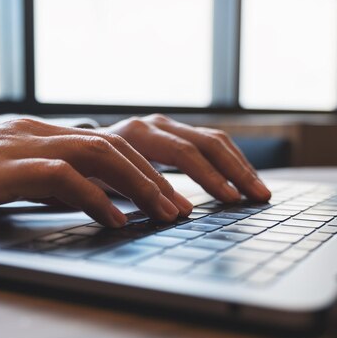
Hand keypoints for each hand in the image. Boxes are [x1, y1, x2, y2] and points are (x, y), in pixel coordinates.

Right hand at [0, 119, 192, 227]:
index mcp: (41, 136)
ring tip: (166, 214)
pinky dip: (94, 198)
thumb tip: (87, 203)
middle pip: (114, 146)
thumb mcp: (7, 180)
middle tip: (183, 210)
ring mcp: (21, 146)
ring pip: (97, 154)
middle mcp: (38, 133)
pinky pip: (61, 177)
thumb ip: (44, 184)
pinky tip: (116, 221)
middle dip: (155, 178)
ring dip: (138, 186)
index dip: (145, 172)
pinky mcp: (2, 168)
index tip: (171, 199)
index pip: (107, 146)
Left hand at [102, 114, 270, 201]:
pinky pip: (210, 143)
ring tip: (260, 191)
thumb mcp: (102, 184)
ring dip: (240, 166)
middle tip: (258, 196)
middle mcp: (156, 125)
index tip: (230, 200)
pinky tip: (244, 180)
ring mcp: (167, 127)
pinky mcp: (174, 134)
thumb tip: (180, 212)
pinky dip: (230, 162)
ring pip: (214, 140)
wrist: (76, 150)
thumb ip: (138, 194)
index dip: (209, 178)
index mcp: (137, 134)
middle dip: (236, 172)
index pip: (183, 153)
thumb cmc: (87, 172)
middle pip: (207, 143)